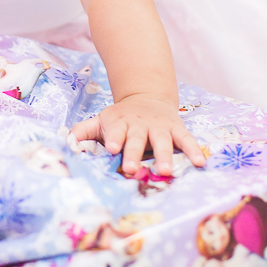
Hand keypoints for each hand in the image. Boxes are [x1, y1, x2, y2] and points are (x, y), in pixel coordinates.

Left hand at [70, 94, 206, 175]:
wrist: (147, 97)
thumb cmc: (121, 118)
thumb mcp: (101, 121)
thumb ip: (83, 131)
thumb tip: (66, 142)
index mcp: (120, 123)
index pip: (116, 132)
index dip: (115, 139)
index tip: (112, 149)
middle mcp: (140, 125)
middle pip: (137, 139)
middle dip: (134, 152)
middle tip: (131, 167)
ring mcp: (159, 126)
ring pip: (162, 140)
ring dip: (164, 155)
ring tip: (165, 170)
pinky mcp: (176, 128)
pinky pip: (186, 139)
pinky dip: (193, 149)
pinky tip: (200, 162)